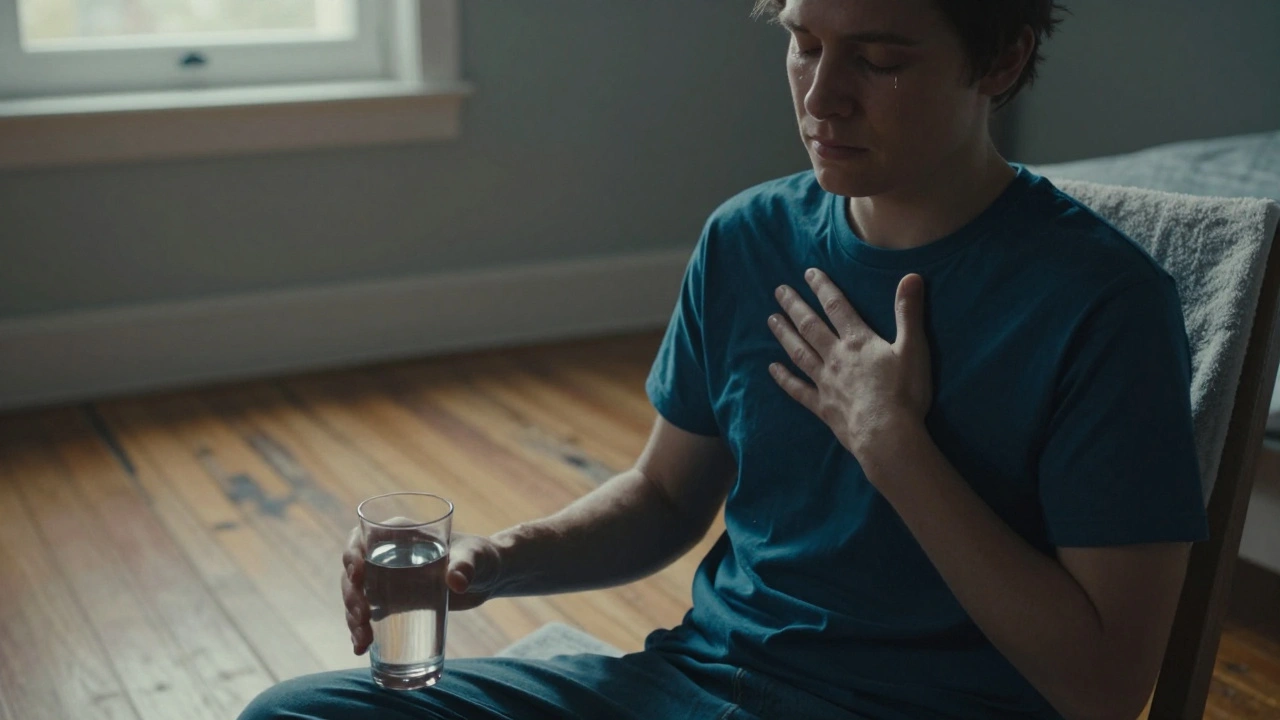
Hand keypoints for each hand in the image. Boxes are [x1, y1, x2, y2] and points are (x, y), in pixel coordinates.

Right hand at [342, 526, 504, 655]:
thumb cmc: (481, 557)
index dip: (351, 555)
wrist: (488, 578)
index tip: (356, 575)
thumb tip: (457, 583)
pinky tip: (361, 649)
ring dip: (352, 618)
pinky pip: (368, 614)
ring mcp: (386, 579)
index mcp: (399, 534)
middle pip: (353, 572)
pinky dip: (361, 631)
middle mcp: (386, 554)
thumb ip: (466, 565)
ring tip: (362, 641)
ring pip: (357, 596)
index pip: (361, 538)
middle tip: (362, 617)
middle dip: (351, 595)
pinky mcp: (392, 601)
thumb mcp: (475, 558)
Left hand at [766, 268, 931, 460]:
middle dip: (795, 306)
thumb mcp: (913, 348)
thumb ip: (909, 312)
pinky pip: (798, 390)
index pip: (836, 307)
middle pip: (810, 327)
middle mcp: (836, 358)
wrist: (887, 435)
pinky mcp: (822, 407)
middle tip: (778, 290)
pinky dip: (784, 378)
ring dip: (784, 335)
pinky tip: (772, 369)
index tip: (808, 273)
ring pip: (799, 353)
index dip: (822, 288)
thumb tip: (911, 275)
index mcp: (857, 342)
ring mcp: (826, 383)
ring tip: (771, 319)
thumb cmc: (904, 393)